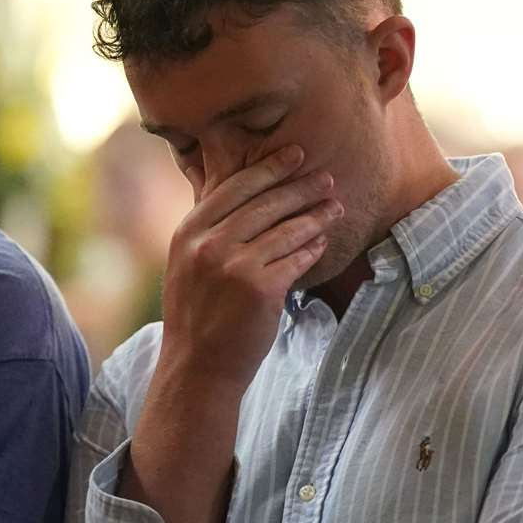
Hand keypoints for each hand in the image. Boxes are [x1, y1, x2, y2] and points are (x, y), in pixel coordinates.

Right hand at [156, 144, 339, 394]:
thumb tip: (233, 187)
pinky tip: (323, 243)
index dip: (268, 168)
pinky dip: (312, 250)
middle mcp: (208, 245)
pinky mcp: (260, 290)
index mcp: (189, 232)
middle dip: (301, 188)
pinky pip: (295, 260)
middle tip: (326, 178)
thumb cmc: (197, 315)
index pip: (234, 187)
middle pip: (265, 204)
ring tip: (336, 208)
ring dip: (315, 217)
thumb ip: (208, 229)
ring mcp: (234, 267)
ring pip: (285, 231)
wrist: (197, 367)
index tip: (294, 155)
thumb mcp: (186, 263)